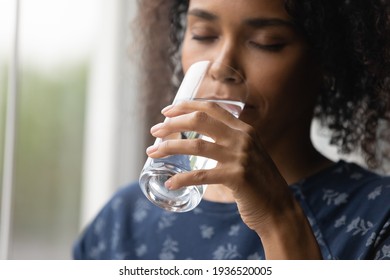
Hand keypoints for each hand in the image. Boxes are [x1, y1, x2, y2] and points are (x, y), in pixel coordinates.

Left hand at [147, 100, 291, 231]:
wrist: (278, 208)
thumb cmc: (257, 182)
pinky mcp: (237, 177)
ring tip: (152, 153)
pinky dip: (182, 179)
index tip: (167, 111)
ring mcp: (241, 157)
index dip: (186, 106)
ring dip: (170, 148)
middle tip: (155, 131)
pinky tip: (170, 183)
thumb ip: (229, 143)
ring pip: (196, 146)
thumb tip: (198, 140)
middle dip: (173, 124)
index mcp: (244, 129)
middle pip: (200, 121)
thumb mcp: (248, 154)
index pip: (211, 108)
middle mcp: (243, 138)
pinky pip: (201, 175)